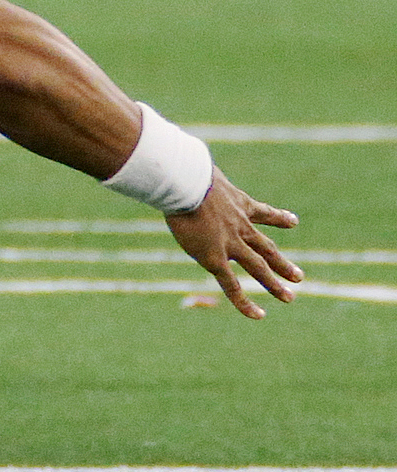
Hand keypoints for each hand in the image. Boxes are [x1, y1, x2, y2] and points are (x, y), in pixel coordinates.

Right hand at [166, 174, 300, 318]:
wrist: (189, 185)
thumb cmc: (186, 173)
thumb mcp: (195, 170)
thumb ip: (190, 170)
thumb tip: (172, 157)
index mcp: (238, 205)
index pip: (262, 212)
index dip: (279, 218)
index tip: (293, 222)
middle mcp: (240, 227)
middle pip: (266, 247)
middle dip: (282, 263)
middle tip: (299, 276)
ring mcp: (231, 244)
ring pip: (259, 268)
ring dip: (275, 283)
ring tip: (290, 297)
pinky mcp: (216, 259)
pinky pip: (233, 285)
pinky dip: (245, 302)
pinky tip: (258, 315)